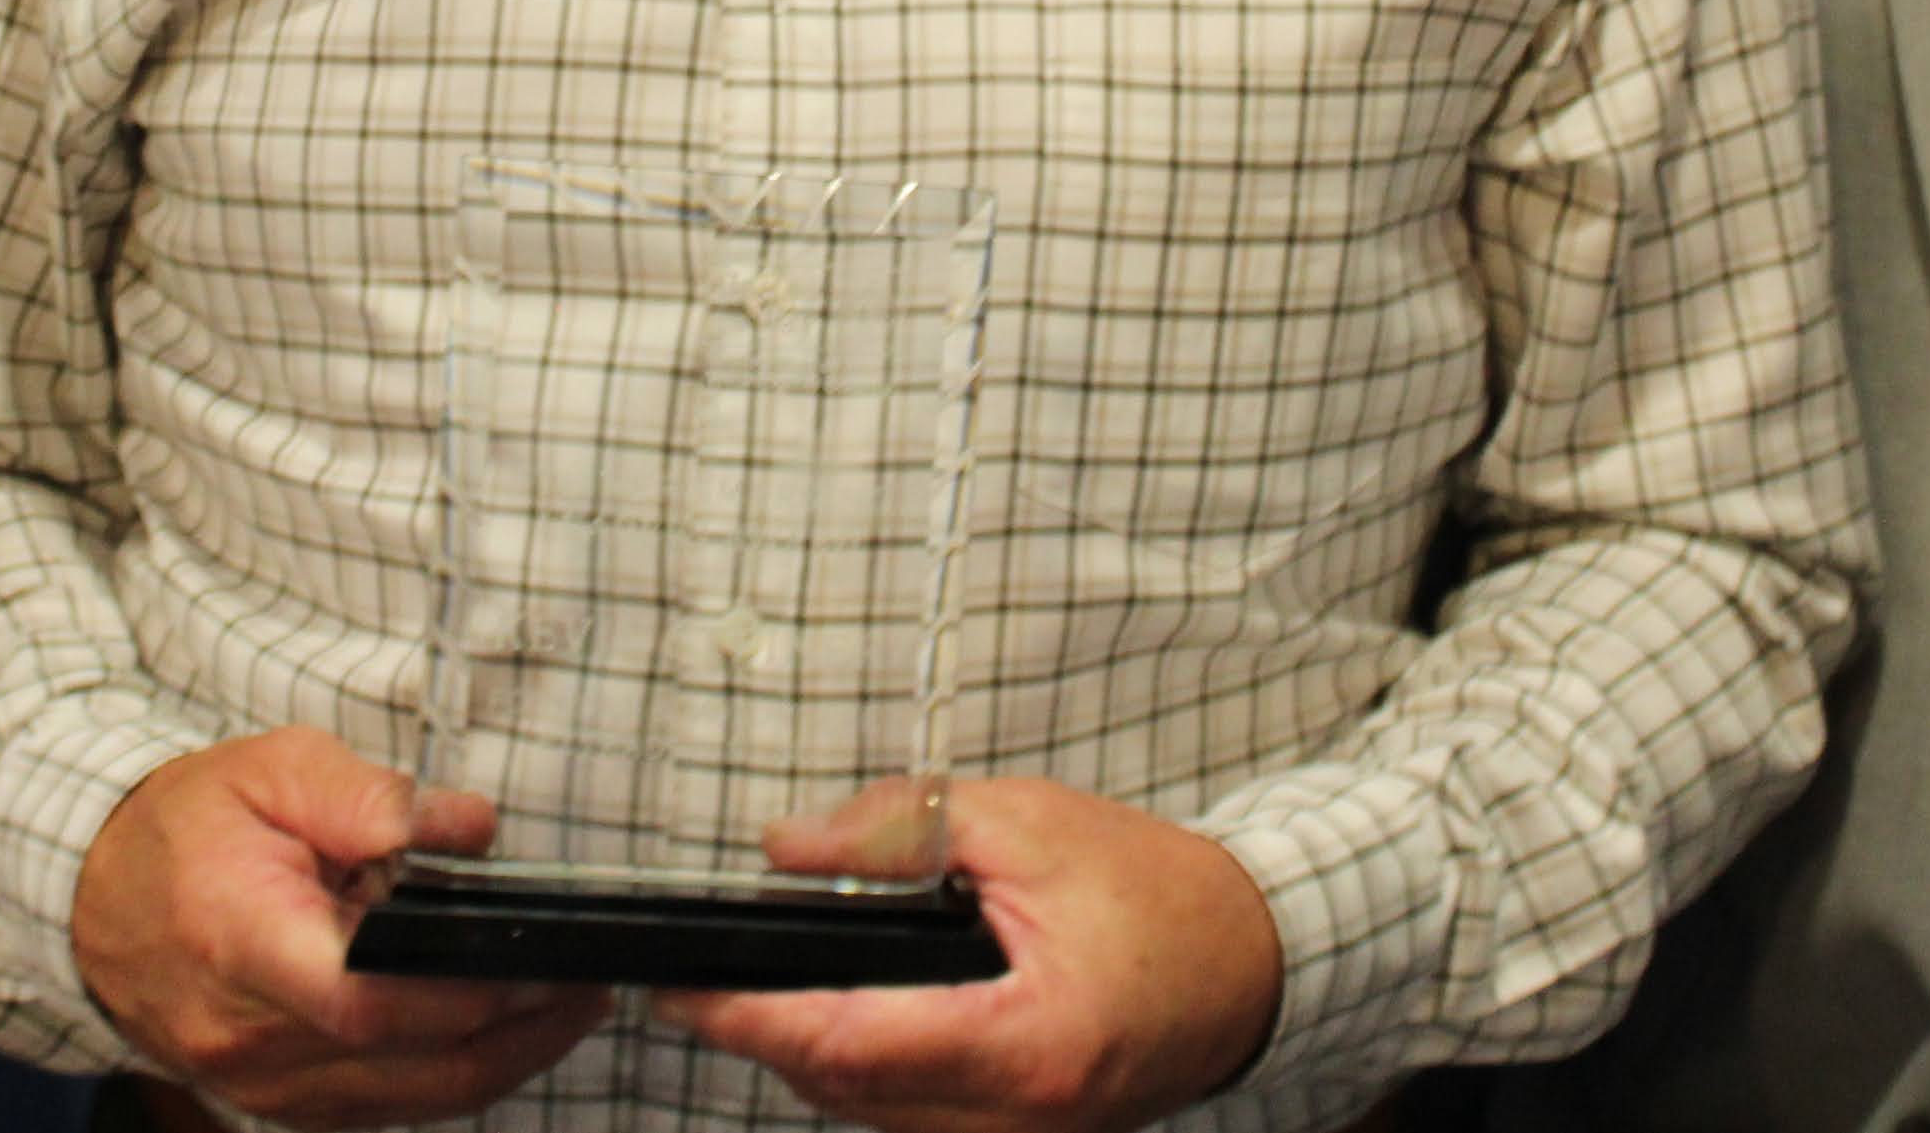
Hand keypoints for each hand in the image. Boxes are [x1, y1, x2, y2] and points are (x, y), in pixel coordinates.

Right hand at [68, 727, 609, 1127]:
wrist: (93, 897)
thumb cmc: (186, 826)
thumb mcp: (270, 769)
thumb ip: (369, 797)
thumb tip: (470, 830)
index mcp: (242, 943)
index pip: (369, 998)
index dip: (469, 988)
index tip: (543, 955)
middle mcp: (249, 1038)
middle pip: (410, 1060)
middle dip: (516, 1027)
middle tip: (587, 981)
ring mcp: (259, 1086)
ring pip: (410, 1099)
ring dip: (501, 1061)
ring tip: (567, 1008)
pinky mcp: (277, 1105)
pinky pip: (385, 1108)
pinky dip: (451, 1078)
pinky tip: (501, 1036)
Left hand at [664, 779, 1282, 1132]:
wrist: (1249, 961)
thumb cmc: (1154, 891)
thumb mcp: (1025, 825)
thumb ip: (900, 831)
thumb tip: (786, 848)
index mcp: (1027, 1042)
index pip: (849, 1045)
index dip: (750, 1019)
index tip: (680, 989)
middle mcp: (1020, 1120)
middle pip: (844, 1092)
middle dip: (764, 1033)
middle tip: (702, 976)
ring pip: (869, 1116)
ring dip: (810, 1055)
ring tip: (765, 990)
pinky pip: (911, 1123)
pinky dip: (866, 1074)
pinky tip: (850, 1021)